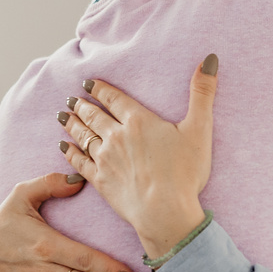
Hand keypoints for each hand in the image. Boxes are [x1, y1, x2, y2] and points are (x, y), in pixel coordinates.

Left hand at [61, 55, 217, 260]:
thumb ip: (202, 94)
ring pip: (83, 135)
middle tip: (71, 99)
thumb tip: (209, 60)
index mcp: (139, 121)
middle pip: (94, 115)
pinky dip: (69, 152)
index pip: (114, 99)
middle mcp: (117, 136)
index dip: (100, 89)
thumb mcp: (199, 129)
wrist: (164, 212)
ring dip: (72, 124)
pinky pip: (78, 161)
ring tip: (63, 116)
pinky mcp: (100, 181)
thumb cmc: (184, 173)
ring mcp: (105, 159)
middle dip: (82, 105)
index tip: (88, 83)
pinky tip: (64, 146)